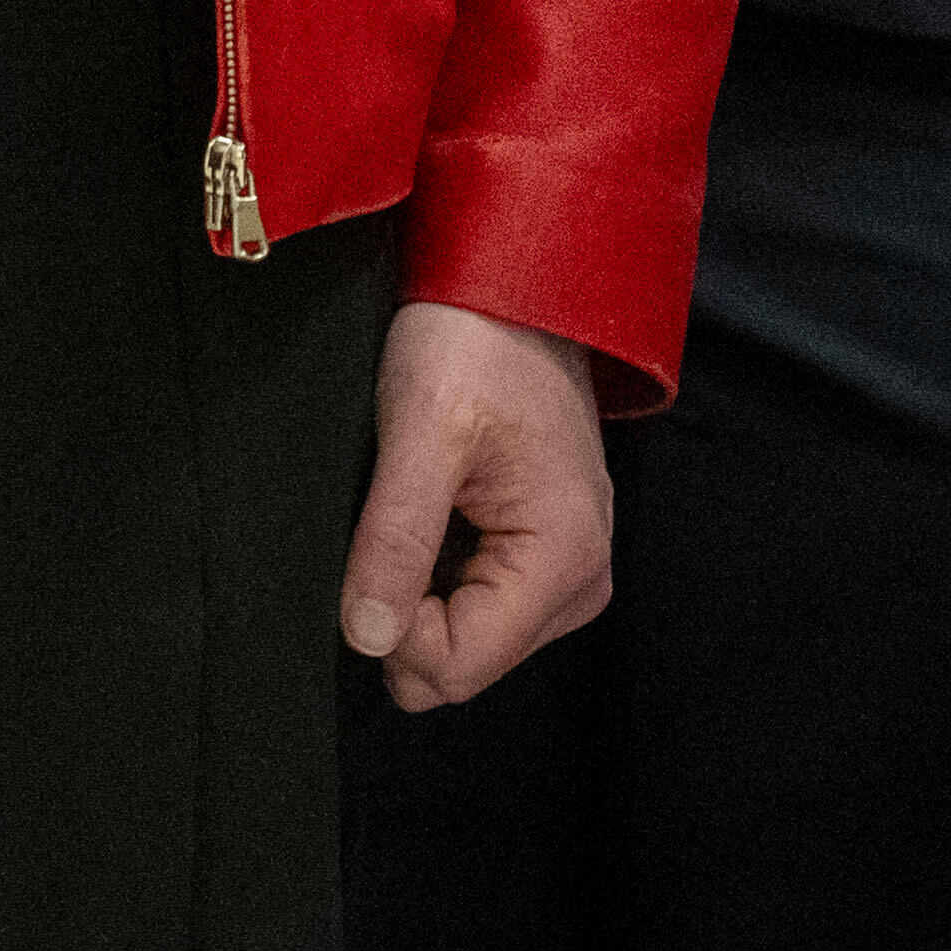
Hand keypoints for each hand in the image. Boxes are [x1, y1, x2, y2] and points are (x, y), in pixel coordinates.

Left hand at [340, 301, 613, 708]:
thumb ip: (394, 542)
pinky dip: (438, 573)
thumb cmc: (473, 339)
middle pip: (464, 662)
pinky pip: (477, 604)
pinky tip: (434, 509)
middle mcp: (582, 580)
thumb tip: (367, 638)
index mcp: (564, 560)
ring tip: (418, 503)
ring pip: (466, 638)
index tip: (370, 553)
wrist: (514, 283)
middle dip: (407, 611)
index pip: (457, 667)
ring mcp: (570, 570)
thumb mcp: (418, 431)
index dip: (392, 631)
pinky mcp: (549, 554)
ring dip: (420, 589)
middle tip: (393, 517)